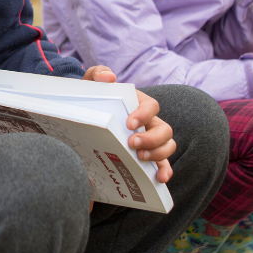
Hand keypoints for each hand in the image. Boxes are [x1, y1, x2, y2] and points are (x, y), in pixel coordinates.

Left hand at [83, 65, 174, 181]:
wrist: (85, 118)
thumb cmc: (92, 101)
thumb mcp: (91, 84)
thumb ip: (98, 73)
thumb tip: (109, 78)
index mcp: (138, 104)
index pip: (151, 106)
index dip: (144, 115)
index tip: (128, 124)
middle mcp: (149, 123)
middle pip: (164, 130)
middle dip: (152, 139)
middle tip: (132, 144)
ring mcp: (150, 140)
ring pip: (167, 146)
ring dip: (158, 154)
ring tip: (139, 158)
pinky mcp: (146, 156)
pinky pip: (163, 165)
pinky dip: (164, 171)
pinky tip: (158, 178)